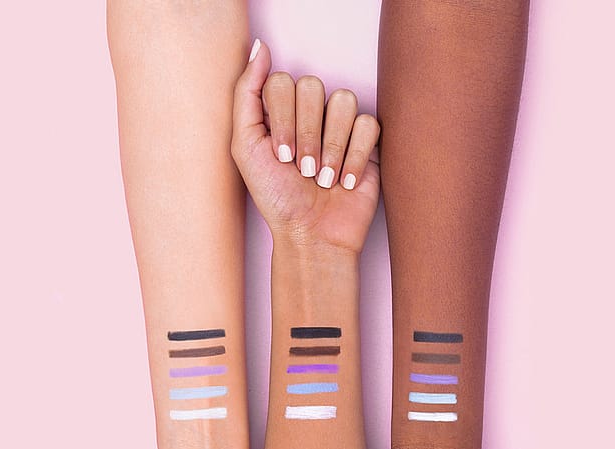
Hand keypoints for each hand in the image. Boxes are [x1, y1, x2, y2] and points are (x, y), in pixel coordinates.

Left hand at [231, 39, 380, 250]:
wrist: (311, 235)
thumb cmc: (276, 198)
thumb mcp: (245, 147)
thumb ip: (246, 94)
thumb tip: (259, 47)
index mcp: (280, 110)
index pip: (283, 81)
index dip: (283, 119)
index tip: (280, 156)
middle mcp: (311, 113)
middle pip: (313, 86)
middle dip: (306, 134)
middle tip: (302, 170)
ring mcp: (341, 126)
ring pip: (344, 100)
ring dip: (331, 146)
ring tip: (323, 179)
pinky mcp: (368, 143)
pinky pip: (368, 124)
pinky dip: (355, 156)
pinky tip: (345, 182)